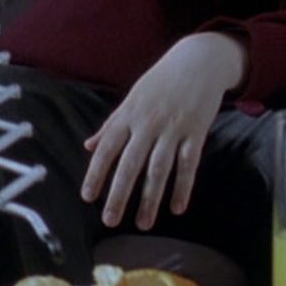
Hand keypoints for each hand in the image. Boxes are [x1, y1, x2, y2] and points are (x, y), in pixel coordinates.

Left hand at [80, 33, 247, 230]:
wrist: (198, 61)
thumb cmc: (160, 81)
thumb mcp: (131, 99)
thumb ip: (111, 125)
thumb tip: (89, 146)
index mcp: (128, 115)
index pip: (107, 148)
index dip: (96, 173)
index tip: (87, 197)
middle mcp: (147, 123)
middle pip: (130, 164)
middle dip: (119, 194)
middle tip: (109, 220)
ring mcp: (172, 128)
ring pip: (159, 169)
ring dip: (150, 199)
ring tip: (142, 224)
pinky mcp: (196, 132)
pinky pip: (188, 164)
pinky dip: (183, 187)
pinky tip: (177, 208)